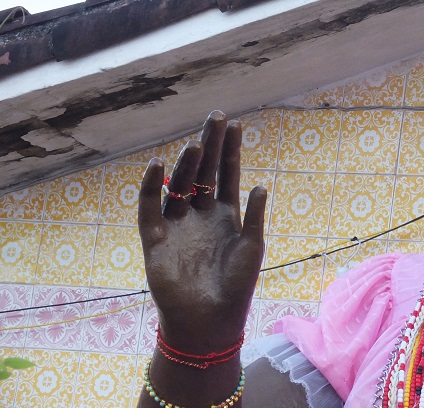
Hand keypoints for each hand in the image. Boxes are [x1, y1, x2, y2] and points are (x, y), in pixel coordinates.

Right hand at [138, 111, 266, 352]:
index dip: (231, 151)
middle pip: (204, 172)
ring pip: (180, 185)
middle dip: (210, 146)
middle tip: (215, 117)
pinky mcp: (155, 239)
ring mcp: (177, 225)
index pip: (227, 174)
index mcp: (225, 214)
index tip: (236, 124)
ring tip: (197, 143)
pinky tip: (158, 164)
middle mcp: (200, 214)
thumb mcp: (252, 247)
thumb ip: (254, 216)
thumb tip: (260, 185)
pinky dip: (151, 187)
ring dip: (188, 164)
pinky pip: (149, 208)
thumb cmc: (236, 285)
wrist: (210, 320)